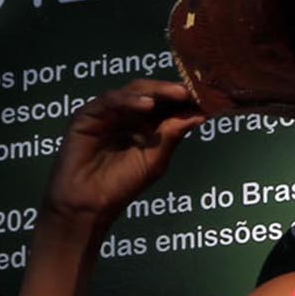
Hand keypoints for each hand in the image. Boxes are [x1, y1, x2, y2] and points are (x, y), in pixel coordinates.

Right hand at [42, 79, 205, 226]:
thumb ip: (173, 135)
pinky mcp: (88, 114)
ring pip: (133, 91)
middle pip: (152, 93)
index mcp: (144, 126)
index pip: (166, 105)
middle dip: (173, 91)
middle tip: (192, 91)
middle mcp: (126, 115)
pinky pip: (110, 100)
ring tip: (177, 94)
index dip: (184, 100)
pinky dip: (129, 100)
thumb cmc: (121, 186)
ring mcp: (107, 113)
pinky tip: (147, 106)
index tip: (206, 98)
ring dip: (156, 91)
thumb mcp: (155, 160)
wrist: (89, 204)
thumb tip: (200, 115)